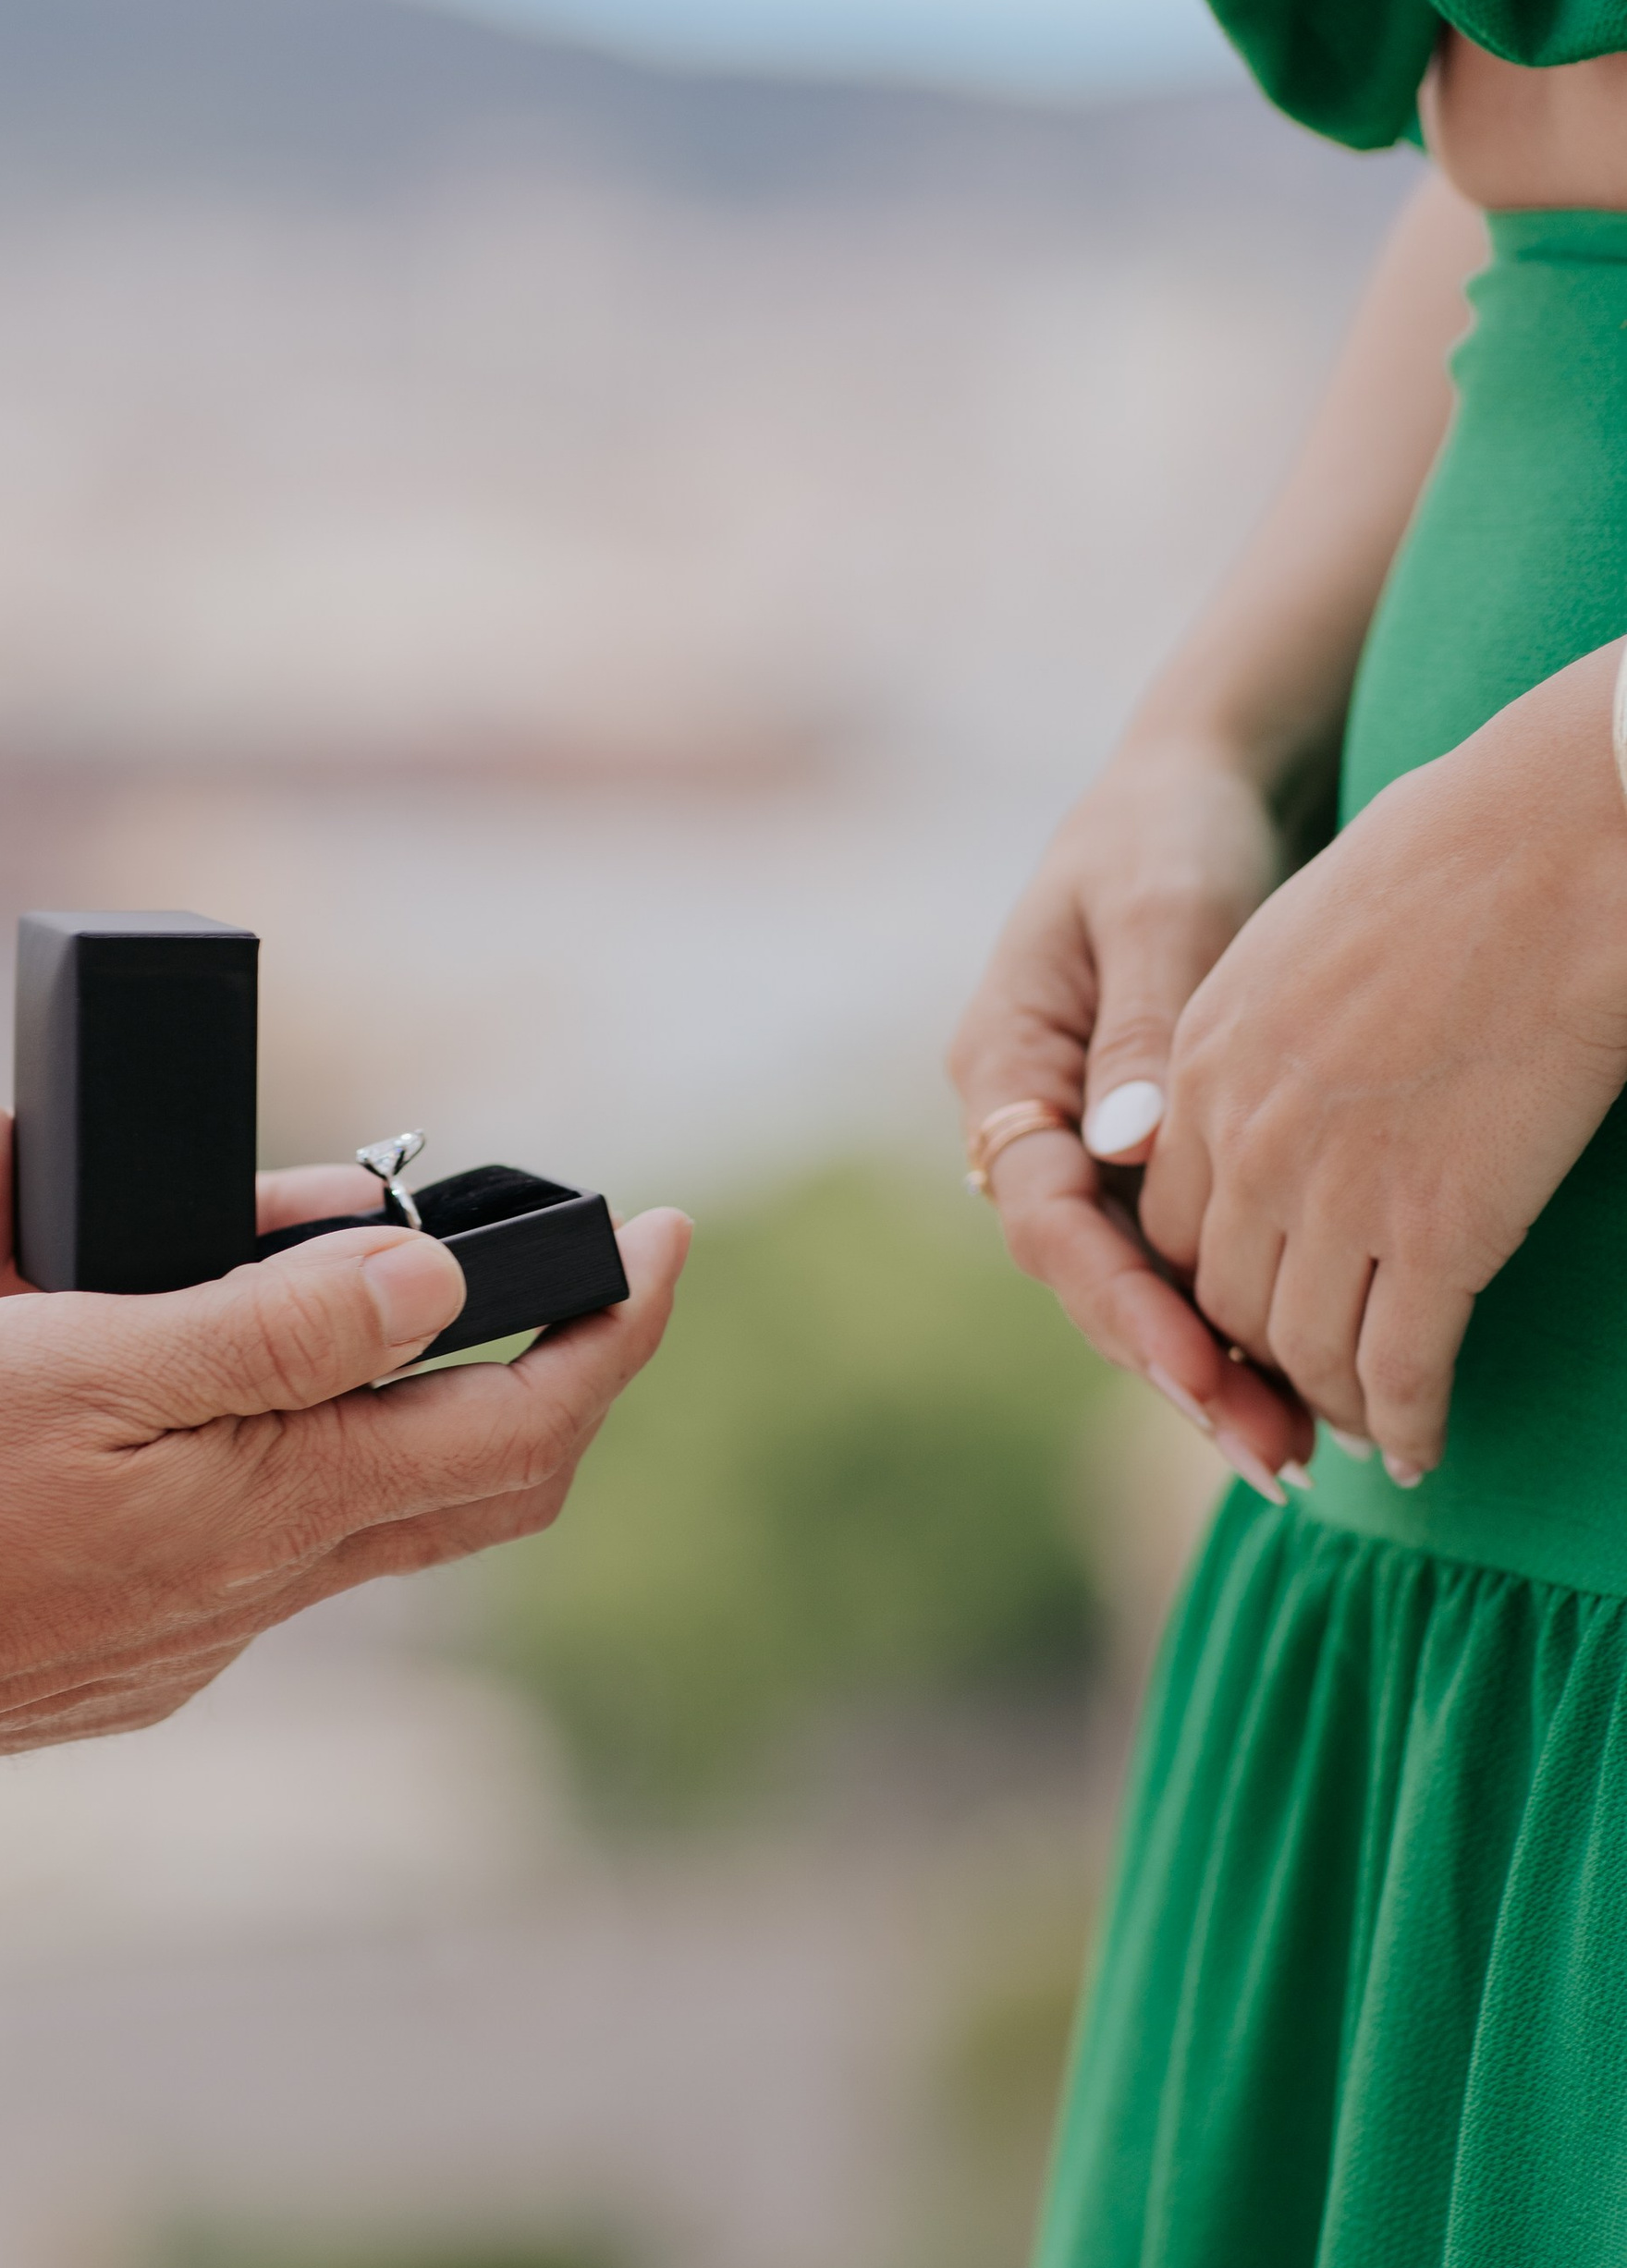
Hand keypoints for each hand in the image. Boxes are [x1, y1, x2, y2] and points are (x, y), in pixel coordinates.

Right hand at [0, 1207, 691, 1828]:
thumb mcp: (85, 1360)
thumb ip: (269, 1326)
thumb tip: (430, 1282)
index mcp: (285, 1497)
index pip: (527, 1417)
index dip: (619, 1327)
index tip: (666, 1235)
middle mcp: (277, 1579)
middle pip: (494, 1486)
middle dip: (570, 1378)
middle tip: (588, 1283)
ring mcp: (216, 1628)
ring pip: (398, 1524)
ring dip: (454, 1422)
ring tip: (436, 1322)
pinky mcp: (153, 1649)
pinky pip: (300, 1555)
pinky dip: (344, 1467)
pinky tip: (274, 1418)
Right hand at [948, 734, 1310, 1495]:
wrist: (1191, 787)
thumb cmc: (1169, 829)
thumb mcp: (1160, 908)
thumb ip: (1138, 1031)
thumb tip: (1122, 1153)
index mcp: (1002, 1066)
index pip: (1045, 1217)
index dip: (1121, 1302)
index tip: (1202, 1369)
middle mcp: (1028, 1125)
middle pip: (1089, 1280)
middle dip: (1175, 1370)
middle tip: (1271, 1454)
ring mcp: (1078, 1149)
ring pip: (1130, 1286)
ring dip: (1206, 1370)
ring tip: (1291, 1450)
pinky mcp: (1136, 1160)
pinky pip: (1173, 1259)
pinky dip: (1227, 1321)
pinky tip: (1289, 1384)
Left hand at [1143, 644, 1626, 1480]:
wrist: (1560, 838)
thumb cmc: (1462, 852)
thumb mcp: (1304, 932)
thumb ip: (1266, 1020)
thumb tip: (1291, 1054)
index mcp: (1200, 1064)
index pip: (1168, 1221)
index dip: (1204, 1284)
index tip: (1246, 1313)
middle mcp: (1243, 1140)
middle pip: (1222, 1299)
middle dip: (1257, 1361)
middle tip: (1299, 1395)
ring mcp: (1331, 1192)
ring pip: (1300, 1348)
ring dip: (1331, 1403)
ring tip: (1365, 1428)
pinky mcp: (1432, 1230)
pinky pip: (1395, 1365)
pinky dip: (1405, 1422)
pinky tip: (1422, 1446)